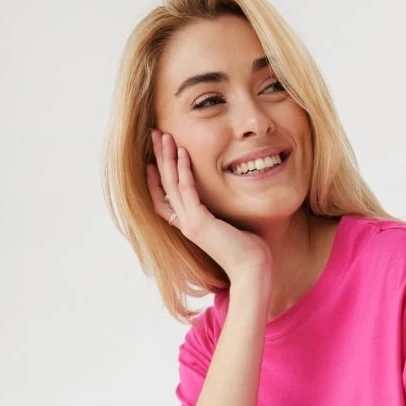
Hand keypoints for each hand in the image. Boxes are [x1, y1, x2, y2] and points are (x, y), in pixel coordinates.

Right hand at [147, 130, 272, 283]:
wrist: (252, 270)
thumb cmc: (248, 251)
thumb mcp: (230, 227)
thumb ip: (222, 214)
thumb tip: (229, 203)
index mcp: (190, 225)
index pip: (163, 199)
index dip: (156, 178)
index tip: (154, 157)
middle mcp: (185, 224)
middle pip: (163, 186)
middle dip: (159, 159)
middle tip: (155, 135)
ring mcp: (190, 223)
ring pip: (170, 184)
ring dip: (167, 158)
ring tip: (164, 136)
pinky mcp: (199, 222)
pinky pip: (187, 190)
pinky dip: (184, 170)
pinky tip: (183, 152)